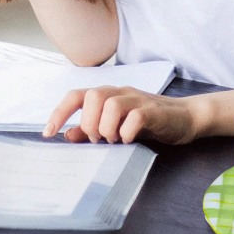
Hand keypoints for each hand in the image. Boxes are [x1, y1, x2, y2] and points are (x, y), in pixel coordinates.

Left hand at [44, 87, 200, 144]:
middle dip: (89, 123)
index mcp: (107, 95)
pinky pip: (134, 117)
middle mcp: (120, 93)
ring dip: (107, 128)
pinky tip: (129, 140)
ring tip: (114, 140)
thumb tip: (67, 135)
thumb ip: (93, 131)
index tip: (48, 132)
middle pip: (92, 96)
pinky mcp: (153, 111)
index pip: (76, 96)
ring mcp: (137, 100)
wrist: (185, 118)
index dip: (60, 113)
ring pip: (110, 104)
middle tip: (99, 140)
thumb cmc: (148, 123)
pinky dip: (126, 132)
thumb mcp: (116, 127)